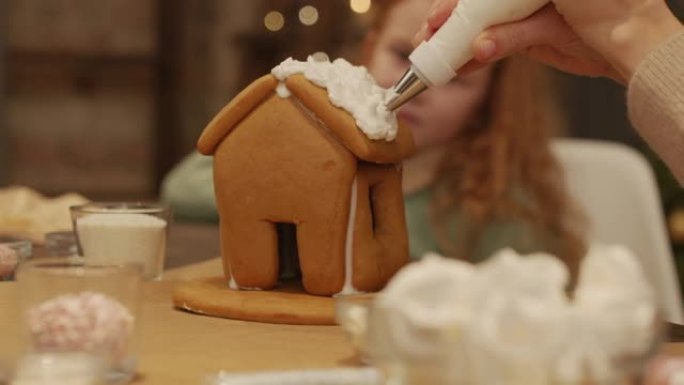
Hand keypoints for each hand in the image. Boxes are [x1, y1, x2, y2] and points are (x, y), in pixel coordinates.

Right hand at [414, 0, 682, 83]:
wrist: (630, 42)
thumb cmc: (607, 4)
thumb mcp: (554, 7)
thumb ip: (513, 28)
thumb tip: (479, 45)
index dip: (455, 3)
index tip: (438, 17)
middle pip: (474, 6)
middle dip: (448, 23)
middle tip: (428, 39)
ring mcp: (522, 16)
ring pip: (480, 28)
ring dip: (456, 44)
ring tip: (436, 58)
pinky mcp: (527, 39)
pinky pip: (494, 47)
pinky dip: (476, 58)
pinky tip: (460, 67)